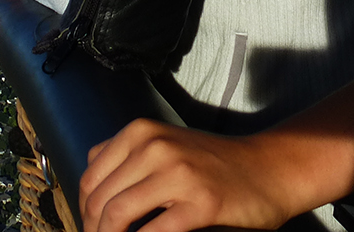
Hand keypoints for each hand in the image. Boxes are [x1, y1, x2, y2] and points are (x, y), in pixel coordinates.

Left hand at [79, 120, 295, 231]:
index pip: (91, 177)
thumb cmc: (212, 163)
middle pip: (100, 198)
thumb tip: (88, 186)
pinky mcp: (201, 203)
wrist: (269, 169)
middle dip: (93, 228)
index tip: (89, 227)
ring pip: (119, 213)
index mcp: (139, 132)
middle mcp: (154, 146)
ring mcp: (177, 173)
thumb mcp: (163, 143)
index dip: (83, 209)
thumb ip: (126, 157)